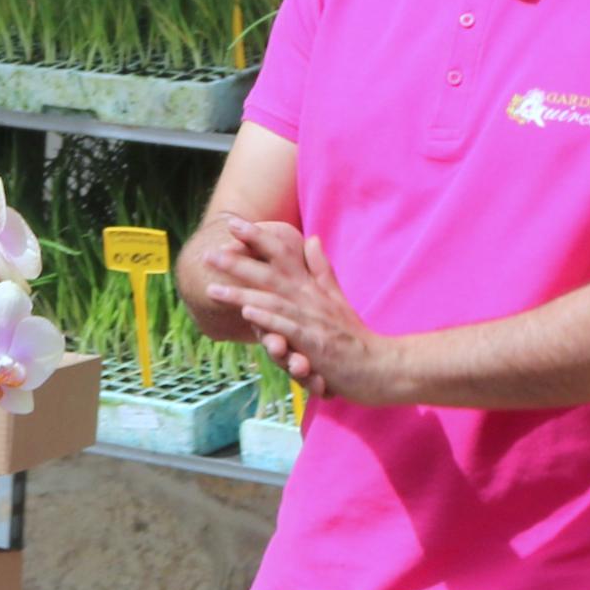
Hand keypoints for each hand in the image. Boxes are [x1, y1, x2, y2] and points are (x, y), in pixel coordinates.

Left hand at [208, 219, 404, 403]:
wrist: (380, 366)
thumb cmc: (354, 336)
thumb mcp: (337, 298)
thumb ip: (322, 269)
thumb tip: (312, 239)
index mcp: (311, 287)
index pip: (282, 255)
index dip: (257, 237)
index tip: (232, 223)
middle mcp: (309, 299)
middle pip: (269, 275)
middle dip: (238, 262)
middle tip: (209, 253)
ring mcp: (312, 320)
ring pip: (272, 301)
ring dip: (241, 293)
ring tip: (212, 288)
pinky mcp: (315, 343)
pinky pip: (288, 328)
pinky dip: (268, 319)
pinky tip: (247, 312)